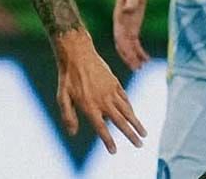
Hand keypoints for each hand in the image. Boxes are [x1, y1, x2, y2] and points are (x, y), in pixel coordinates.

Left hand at [53, 31, 146, 153]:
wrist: (78, 53)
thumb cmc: (67, 77)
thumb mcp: (62, 97)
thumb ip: (67, 116)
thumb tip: (72, 133)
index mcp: (90, 107)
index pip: (102, 128)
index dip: (108, 141)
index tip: (114, 151)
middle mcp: (103, 101)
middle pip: (120, 121)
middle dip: (131, 134)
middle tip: (140, 144)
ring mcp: (111, 91)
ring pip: (127, 110)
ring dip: (136, 122)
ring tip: (143, 132)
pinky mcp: (114, 82)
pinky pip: (124, 97)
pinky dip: (130, 107)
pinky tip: (132, 113)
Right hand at [113, 0, 150, 70]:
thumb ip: (130, 2)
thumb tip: (128, 10)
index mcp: (119, 20)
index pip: (120, 39)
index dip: (125, 50)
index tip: (132, 60)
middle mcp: (121, 26)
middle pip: (122, 46)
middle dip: (129, 58)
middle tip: (137, 69)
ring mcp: (127, 27)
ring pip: (128, 47)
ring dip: (134, 57)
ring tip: (142, 68)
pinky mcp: (133, 26)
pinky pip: (135, 42)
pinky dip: (139, 51)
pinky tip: (146, 58)